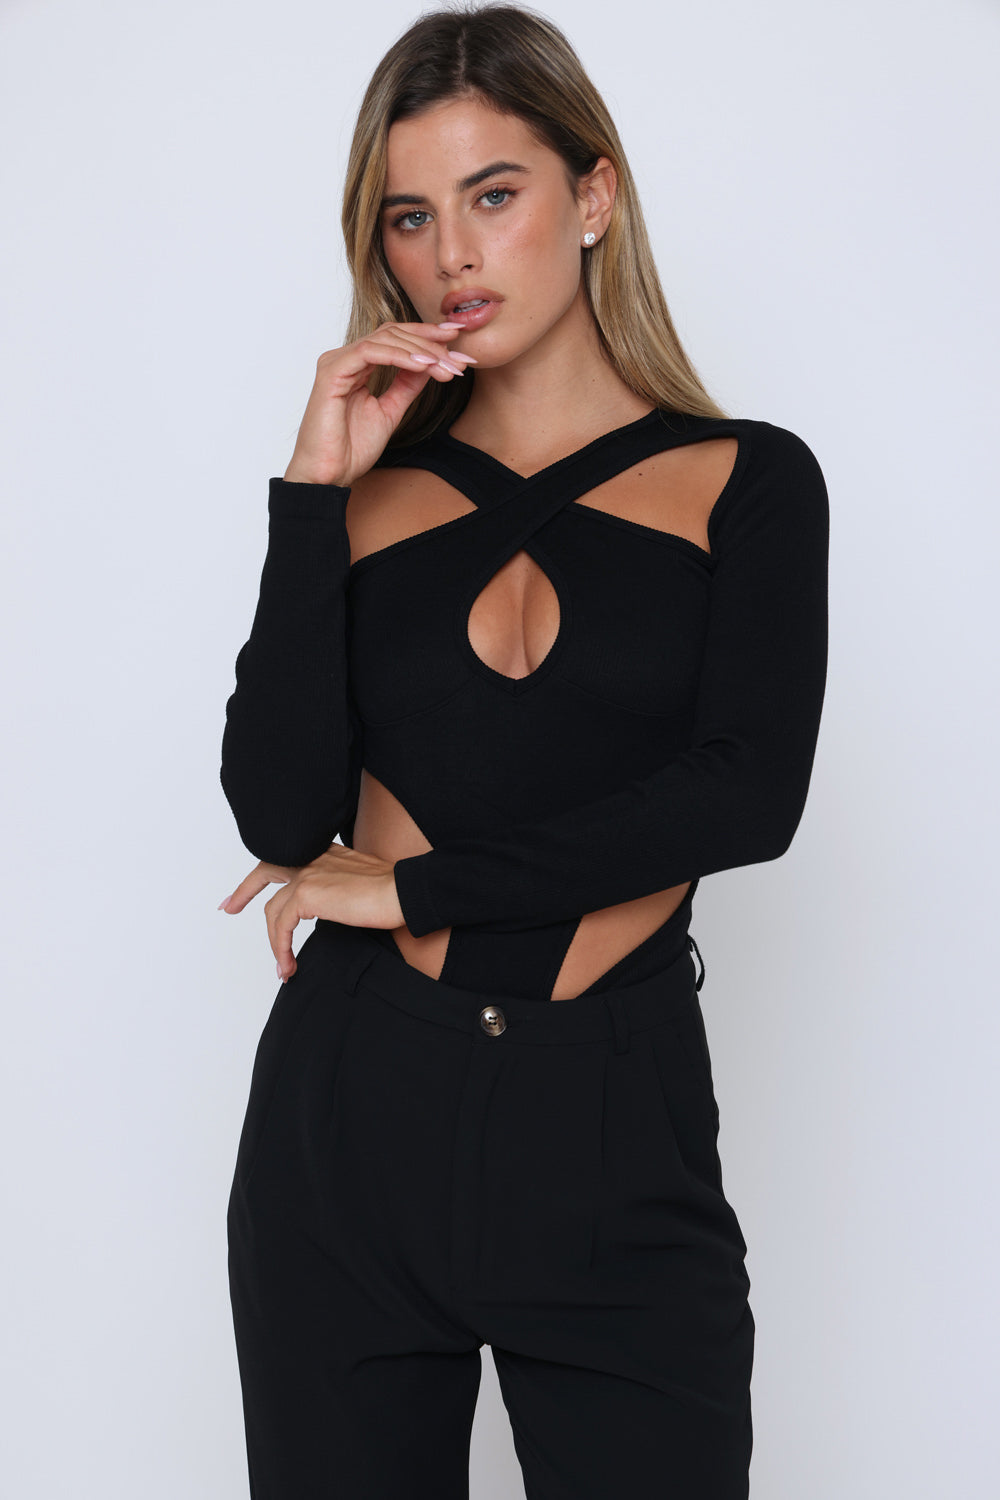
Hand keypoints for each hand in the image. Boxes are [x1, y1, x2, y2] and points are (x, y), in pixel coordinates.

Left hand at [219, 845, 404, 981]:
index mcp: (326, 854)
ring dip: (274, 944)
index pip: (289, 859)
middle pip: (266, 870)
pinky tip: (289, 964)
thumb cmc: (394, 894)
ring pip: (273, 911)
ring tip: (284, 969)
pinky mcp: (307, 893)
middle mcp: (313, 858)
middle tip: (228, 907)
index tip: (255, 888)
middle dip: (243, 890)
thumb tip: (329, 913)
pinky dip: (280, 948)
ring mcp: (308, 874)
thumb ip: (339, 892)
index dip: (267, 874)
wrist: (404, 892)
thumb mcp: (360, 888)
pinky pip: (281, 926)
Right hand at [282, 321, 476, 487]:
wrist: (329, 474)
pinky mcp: (331, 373)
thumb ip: (407, 385)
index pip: (394, 337)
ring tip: (445, 365)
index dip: (427, 335)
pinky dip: (399, 356)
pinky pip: (369, 352)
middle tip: (458, 357)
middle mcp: (345, 358)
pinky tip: (422, 366)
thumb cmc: (350, 449)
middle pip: (392, 332)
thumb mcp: (390, 411)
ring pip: (384, 338)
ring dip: (420, 350)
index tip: (457, 338)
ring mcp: (336, 362)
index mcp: (357, 365)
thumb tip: (431, 363)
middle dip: (430, 342)